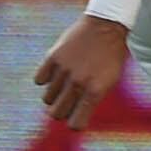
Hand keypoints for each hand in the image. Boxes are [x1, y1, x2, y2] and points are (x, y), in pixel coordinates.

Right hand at [33, 15, 130, 130]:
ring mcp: (64, 70)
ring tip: (65, 85)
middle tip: (66, 104)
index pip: (76, 122)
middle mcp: (78, 83)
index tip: (76, 120)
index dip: (75, 124)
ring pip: (47, 98)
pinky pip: (39, 80)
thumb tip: (75, 115)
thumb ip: (92, 98)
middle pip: (56, 113)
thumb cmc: (111, 56)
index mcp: (96, 91)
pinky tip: (56, 73)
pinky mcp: (52, 57)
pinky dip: (45, 79)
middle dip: (60, 113)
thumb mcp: (110, 80)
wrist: (105, 26)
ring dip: (54, 96)